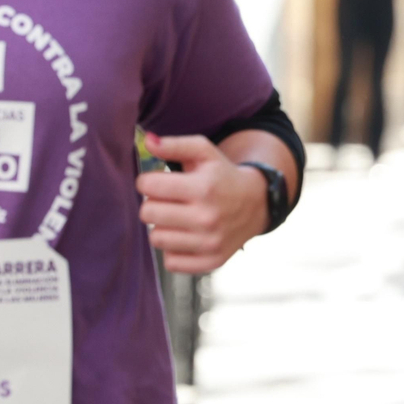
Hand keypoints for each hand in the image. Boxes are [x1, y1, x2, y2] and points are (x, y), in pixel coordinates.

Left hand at [136, 133, 267, 274]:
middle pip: (147, 214)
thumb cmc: (222, 175)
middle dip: (152, 204)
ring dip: (162, 228)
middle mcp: (207, 217)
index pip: (148, 186)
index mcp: (204, 187)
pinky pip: (170, 262)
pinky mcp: (211, 262)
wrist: (256, 204)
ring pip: (156, 239)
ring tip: (176, 218)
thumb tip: (148, 141)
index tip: (159, 181)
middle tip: (167, 200)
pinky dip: (173, 250)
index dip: (148, 181)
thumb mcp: (204, 152)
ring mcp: (210, 243)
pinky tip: (185, 236)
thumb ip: (174, 144)